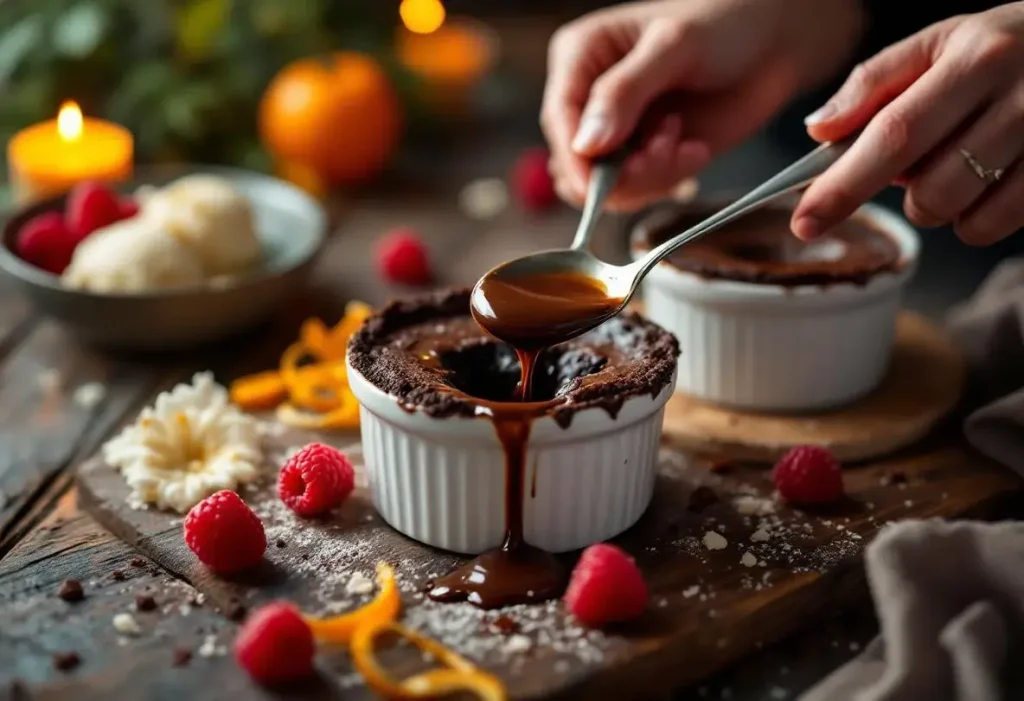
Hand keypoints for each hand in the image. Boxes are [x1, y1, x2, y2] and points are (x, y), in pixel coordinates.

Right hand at [541, 0, 864, 210]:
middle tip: (665, 151)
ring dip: (650, 176)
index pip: (559, 118)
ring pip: (606, 185)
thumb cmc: (725, 24)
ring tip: (685, 144)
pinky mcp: (645, 155)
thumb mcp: (673, 48)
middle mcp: (591, 98)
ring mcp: (618, 131)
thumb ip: (624, 92)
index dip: (575, 158)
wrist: (774, 45)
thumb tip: (585, 144)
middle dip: (622, 171)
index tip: (599, 185)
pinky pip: (638, 191)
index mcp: (581, 57)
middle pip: (576, 161)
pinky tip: (694, 150)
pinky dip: (668, 180)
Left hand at [796, 3, 1023, 244]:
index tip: (804, 220)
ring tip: (959, 162)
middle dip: (905, 192)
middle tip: (921, 160)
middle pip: (928, 189)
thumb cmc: (1003, 49)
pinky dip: (975, 217)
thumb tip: (819, 130)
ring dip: (938, 204)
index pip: (893, 134)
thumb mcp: (940, 43)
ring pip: (958, 213)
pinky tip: (987, 180)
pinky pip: (993, 226)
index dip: (843, 185)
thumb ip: (874, 83)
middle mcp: (1018, 98)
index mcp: (976, 58)